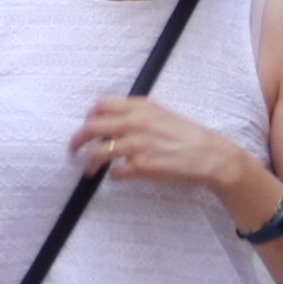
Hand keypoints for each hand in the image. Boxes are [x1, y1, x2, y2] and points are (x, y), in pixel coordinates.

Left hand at [72, 95, 256, 195]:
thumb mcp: (161, 115)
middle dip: (77, 140)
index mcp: (140, 107)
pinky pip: (115, 173)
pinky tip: (117, 177)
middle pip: (91, 128)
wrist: (210, 155)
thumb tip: (112, 123)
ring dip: (89, 164)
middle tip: (72, 150)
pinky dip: (113, 177)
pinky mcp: (141, 166)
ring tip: (88, 171)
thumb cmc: (187, 136)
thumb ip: (136, 115)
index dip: (88, 117)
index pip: (100, 106)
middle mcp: (135, 123)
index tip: (85, 127)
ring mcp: (137, 145)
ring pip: (98, 153)